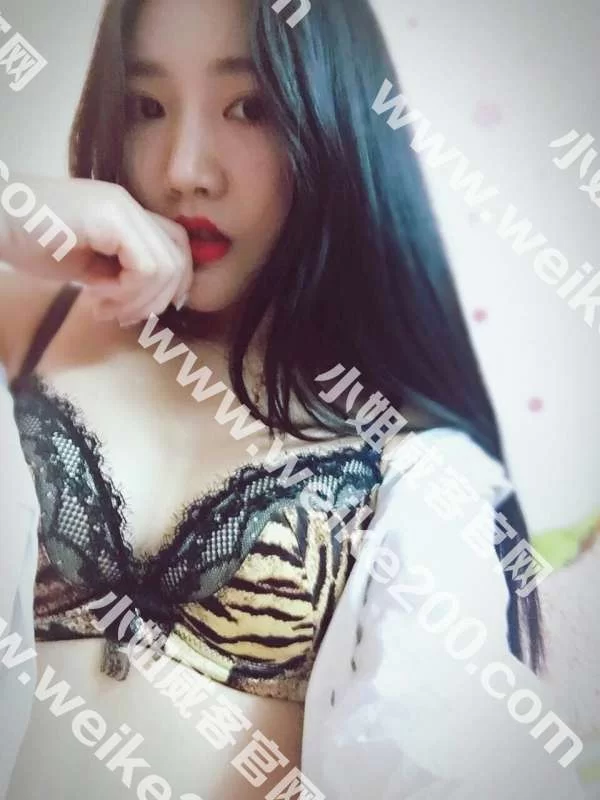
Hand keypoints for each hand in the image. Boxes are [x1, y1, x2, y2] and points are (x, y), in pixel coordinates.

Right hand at [0, 175, 192, 325]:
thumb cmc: (29, 242)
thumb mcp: (87, 264)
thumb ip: (121, 274)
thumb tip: (151, 300)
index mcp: (127, 213)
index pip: (176, 247)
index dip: (174, 284)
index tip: (145, 310)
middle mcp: (130, 206)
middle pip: (178, 258)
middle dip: (155, 299)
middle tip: (120, 315)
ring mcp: (121, 208)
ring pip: (164, 267)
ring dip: (137, 299)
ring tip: (103, 305)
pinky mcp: (110, 218)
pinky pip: (145, 267)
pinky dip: (127, 291)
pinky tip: (95, 293)